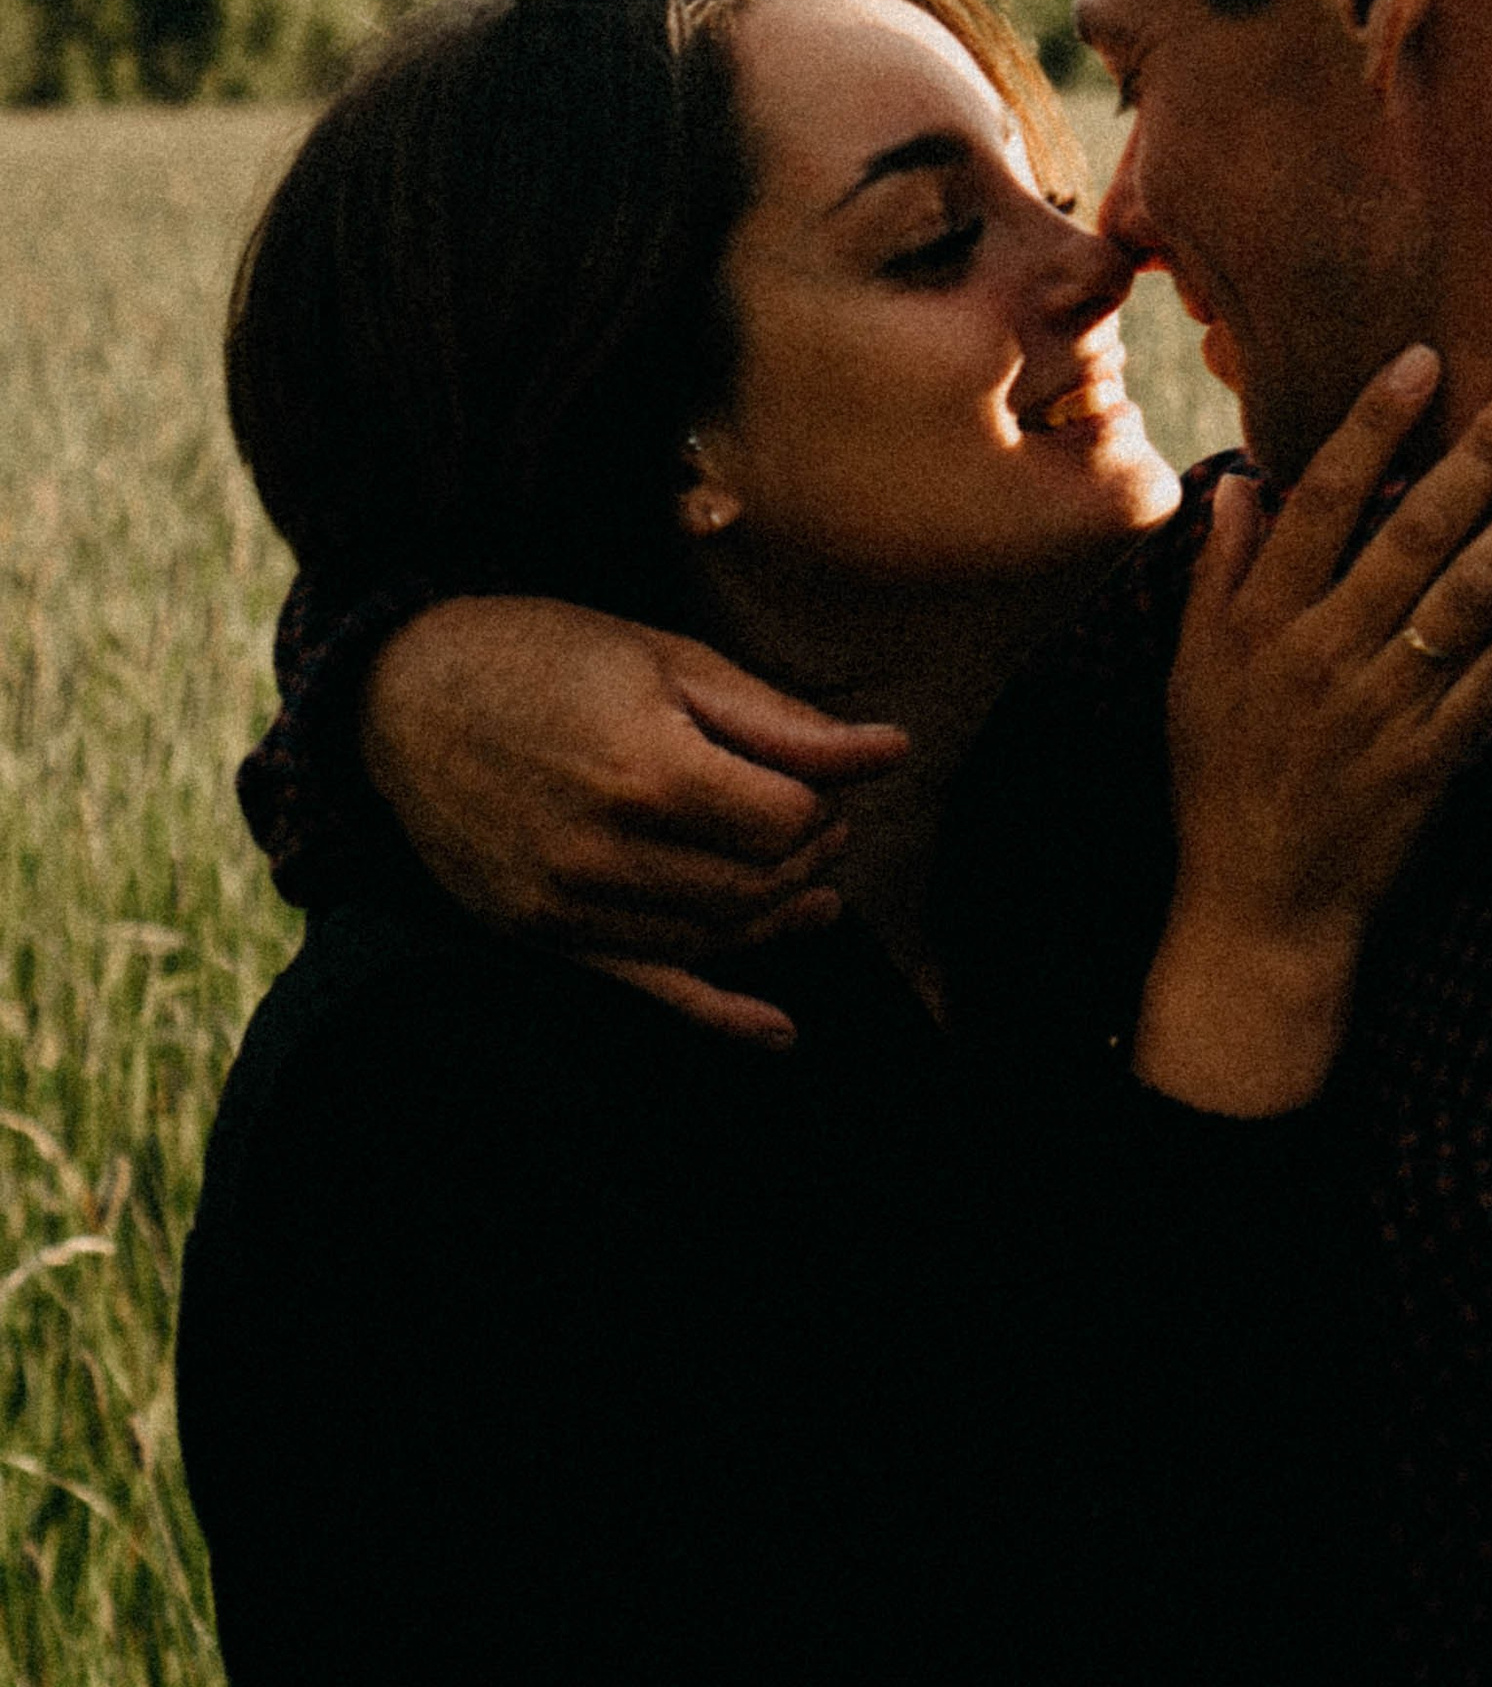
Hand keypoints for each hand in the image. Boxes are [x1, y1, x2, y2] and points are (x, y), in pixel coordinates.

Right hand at [361, 598, 908, 1047]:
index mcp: (648, 771)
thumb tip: (893, 752)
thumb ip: (782, 721)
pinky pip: (646, 989)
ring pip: (714, 936)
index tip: (820, 781)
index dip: (822, 804)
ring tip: (813, 890)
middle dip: (808, 857)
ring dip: (777, 917)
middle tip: (820, 823)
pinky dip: (718, 1017)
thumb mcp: (671, 661)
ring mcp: (566, 904)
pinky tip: (777, 1031)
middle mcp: (605, 852)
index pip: (786, 823)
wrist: (404, 693)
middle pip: (757, 885)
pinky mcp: (539, 934)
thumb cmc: (545, 655)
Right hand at [1135, 349, 1491, 1113]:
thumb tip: (1244, 481)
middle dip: (1482, 451)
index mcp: (1262, 620)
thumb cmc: (1221, 777)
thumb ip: (1219, 571)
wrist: (1259, 907)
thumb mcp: (1192, 670)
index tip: (1425, 360)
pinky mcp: (1435, 760)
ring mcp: (1385, 707)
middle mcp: (1324, 653)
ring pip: (1469, 594)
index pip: (1321, 499)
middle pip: (1412, 532)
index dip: (1375, 427)